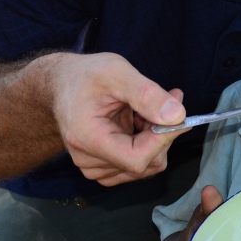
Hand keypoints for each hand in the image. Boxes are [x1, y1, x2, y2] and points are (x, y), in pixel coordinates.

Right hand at [50, 52, 188, 185]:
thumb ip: (147, 94)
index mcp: (87, 139)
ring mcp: (94, 168)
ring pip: (146, 166)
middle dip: (161, 134)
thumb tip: (177, 116)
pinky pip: (138, 164)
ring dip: (154, 138)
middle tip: (165, 101)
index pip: (136, 159)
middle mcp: (88, 160)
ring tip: (141, 110)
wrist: (64, 84)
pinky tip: (136, 123)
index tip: (177, 115)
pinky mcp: (102, 168)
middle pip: (144, 164)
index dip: (162, 139)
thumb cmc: (86, 75)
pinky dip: (146, 144)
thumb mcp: (117, 72)